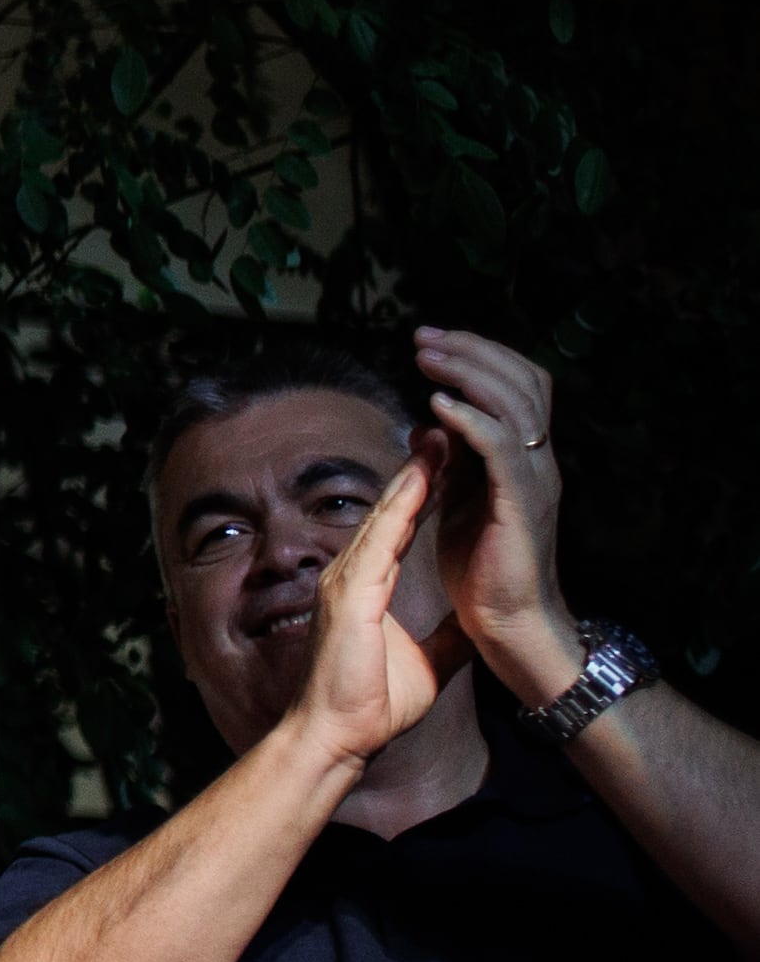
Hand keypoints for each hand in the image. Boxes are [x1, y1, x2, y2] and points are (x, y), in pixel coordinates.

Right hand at [291, 438, 452, 767]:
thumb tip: (476, 624)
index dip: (425, 493)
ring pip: (386, 514)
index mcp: (368, 586)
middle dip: (420, 469)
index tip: (452, 463)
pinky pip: (382, 538)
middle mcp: (351, 574)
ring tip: (439, 438)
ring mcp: (347, 580)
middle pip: (391, 509)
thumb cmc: (374, 705)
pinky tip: (421, 477)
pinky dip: (403, 505)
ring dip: (414, 475)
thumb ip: (448, 636)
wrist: (342, 735)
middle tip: (445, 429)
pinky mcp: (351, 592)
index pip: (400, 528)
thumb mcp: (430, 661)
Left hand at [415, 327, 580, 700]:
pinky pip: (500, 449)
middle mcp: (536, 461)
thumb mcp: (463, 502)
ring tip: (427, 358)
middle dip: (472, 352)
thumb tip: (428, 426)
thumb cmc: (484, 570)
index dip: (480, 357)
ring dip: (467, 375)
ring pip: (514, 405)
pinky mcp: (519, 505)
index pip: (517, 386)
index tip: (432, 342)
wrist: (508, 624)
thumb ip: (453, 463)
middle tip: (425, 338)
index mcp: (523, 459)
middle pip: (521, 381)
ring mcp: (532, 480)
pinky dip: (470, 421)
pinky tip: (438, 405)